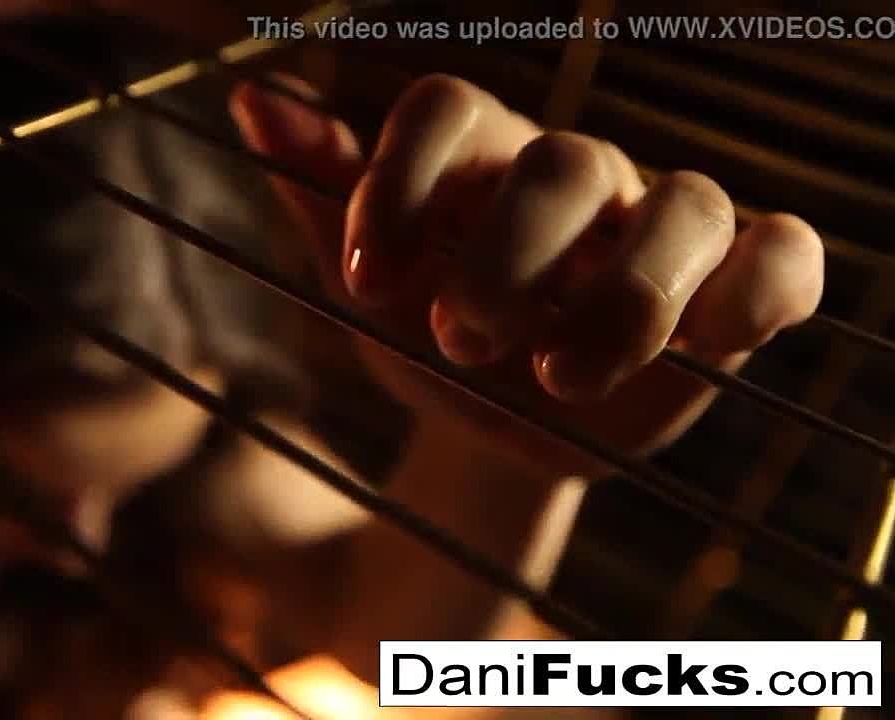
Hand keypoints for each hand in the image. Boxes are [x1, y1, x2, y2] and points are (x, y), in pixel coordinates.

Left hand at [229, 74, 823, 476]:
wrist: (490, 433)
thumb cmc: (427, 340)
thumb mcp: (366, 283)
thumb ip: (323, 192)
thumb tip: (253, 98)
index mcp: (479, 161)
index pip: (447, 112)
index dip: (399, 184)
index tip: (362, 283)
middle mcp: (576, 178)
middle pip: (563, 164)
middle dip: (509, 255)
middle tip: (458, 336)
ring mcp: (659, 227)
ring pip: (688, 206)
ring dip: (626, 296)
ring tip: (560, 378)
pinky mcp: (732, 287)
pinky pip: (782, 254)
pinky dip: (761, 286)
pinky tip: (717, 340)